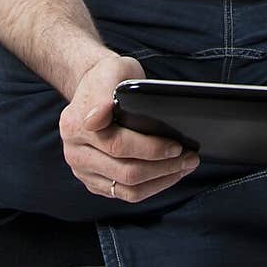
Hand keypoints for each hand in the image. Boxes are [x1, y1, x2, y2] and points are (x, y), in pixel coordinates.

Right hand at [59, 54, 199, 201]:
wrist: (95, 88)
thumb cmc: (108, 79)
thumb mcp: (109, 71)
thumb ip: (101, 94)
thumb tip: (96, 118)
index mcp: (75, 125)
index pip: (118, 144)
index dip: (150, 148)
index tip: (177, 145)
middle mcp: (75, 152)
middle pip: (126, 171)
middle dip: (165, 166)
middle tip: (191, 156)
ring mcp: (84, 171)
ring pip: (128, 188)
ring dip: (162, 179)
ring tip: (186, 165)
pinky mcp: (95, 183)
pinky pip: (127, 194)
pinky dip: (153, 187)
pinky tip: (171, 174)